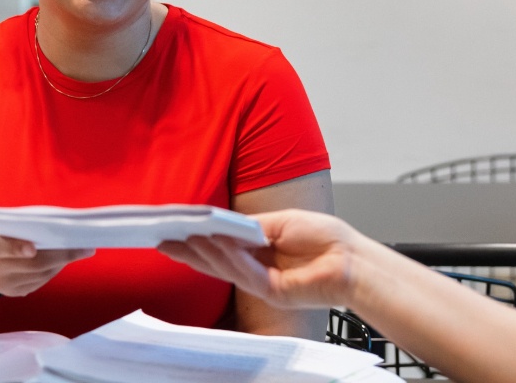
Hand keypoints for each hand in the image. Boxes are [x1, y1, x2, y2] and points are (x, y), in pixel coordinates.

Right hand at [0, 227, 92, 296]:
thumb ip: (20, 224)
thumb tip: (57, 225)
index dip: (16, 248)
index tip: (33, 249)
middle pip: (30, 265)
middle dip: (60, 256)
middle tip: (85, 248)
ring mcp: (2, 284)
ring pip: (39, 275)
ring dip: (61, 263)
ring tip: (80, 250)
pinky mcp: (13, 293)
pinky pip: (39, 282)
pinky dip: (53, 270)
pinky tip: (63, 260)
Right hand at [159, 209, 365, 308]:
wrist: (352, 260)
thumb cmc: (326, 239)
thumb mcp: (281, 222)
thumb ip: (251, 226)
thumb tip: (222, 224)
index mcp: (258, 251)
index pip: (222, 245)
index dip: (199, 238)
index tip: (176, 228)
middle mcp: (257, 268)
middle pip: (216, 260)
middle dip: (189, 251)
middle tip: (163, 240)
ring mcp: (263, 282)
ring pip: (225, 267)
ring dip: (204, 251)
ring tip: (185, 236)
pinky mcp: (272, 292)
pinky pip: (244, 273)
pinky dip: (228, 256)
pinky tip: (215, 243)